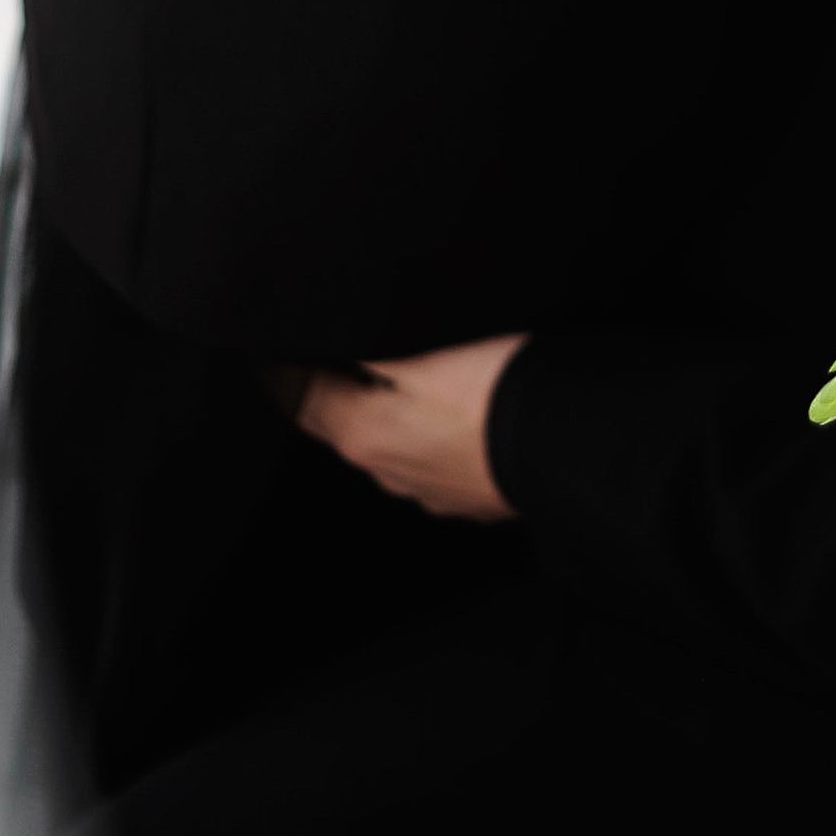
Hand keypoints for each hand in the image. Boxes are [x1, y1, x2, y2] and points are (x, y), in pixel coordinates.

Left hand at [293, 333, 526, 519]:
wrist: (564, 446)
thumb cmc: (491, 389)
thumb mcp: (421, 350)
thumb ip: (367, 346)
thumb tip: (326, 339)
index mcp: (362, 432)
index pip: (299, 399)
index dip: (281, 372)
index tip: (270, 351)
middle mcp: (386, 471)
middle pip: (340, 425)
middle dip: (329, 391)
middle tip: (323, 356)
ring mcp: (427, 491)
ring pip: (387, 445)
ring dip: (379, 415)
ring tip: (389, 376)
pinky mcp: (467, 496)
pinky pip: (429, 459)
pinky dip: (423, 434)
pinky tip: (447, 413)